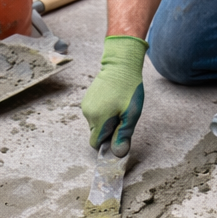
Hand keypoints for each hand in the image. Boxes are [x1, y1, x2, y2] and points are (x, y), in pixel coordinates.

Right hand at [81, 35, 147, 156]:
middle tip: (121, 117)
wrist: (120, 64)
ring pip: (94, 123)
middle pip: (95, 133)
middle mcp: (88, 115)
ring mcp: (85, 106)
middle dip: (107, 131)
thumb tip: (118, 153)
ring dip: (105, 121)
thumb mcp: (131, 114)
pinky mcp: (86, 100)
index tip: (117, 135)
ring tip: (117, 107)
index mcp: (98, 120)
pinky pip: (93, 113)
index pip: (96, 143)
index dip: (106, 143)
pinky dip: (101, 112)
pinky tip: (111, 101)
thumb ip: (123, 134)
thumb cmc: (128, 89)